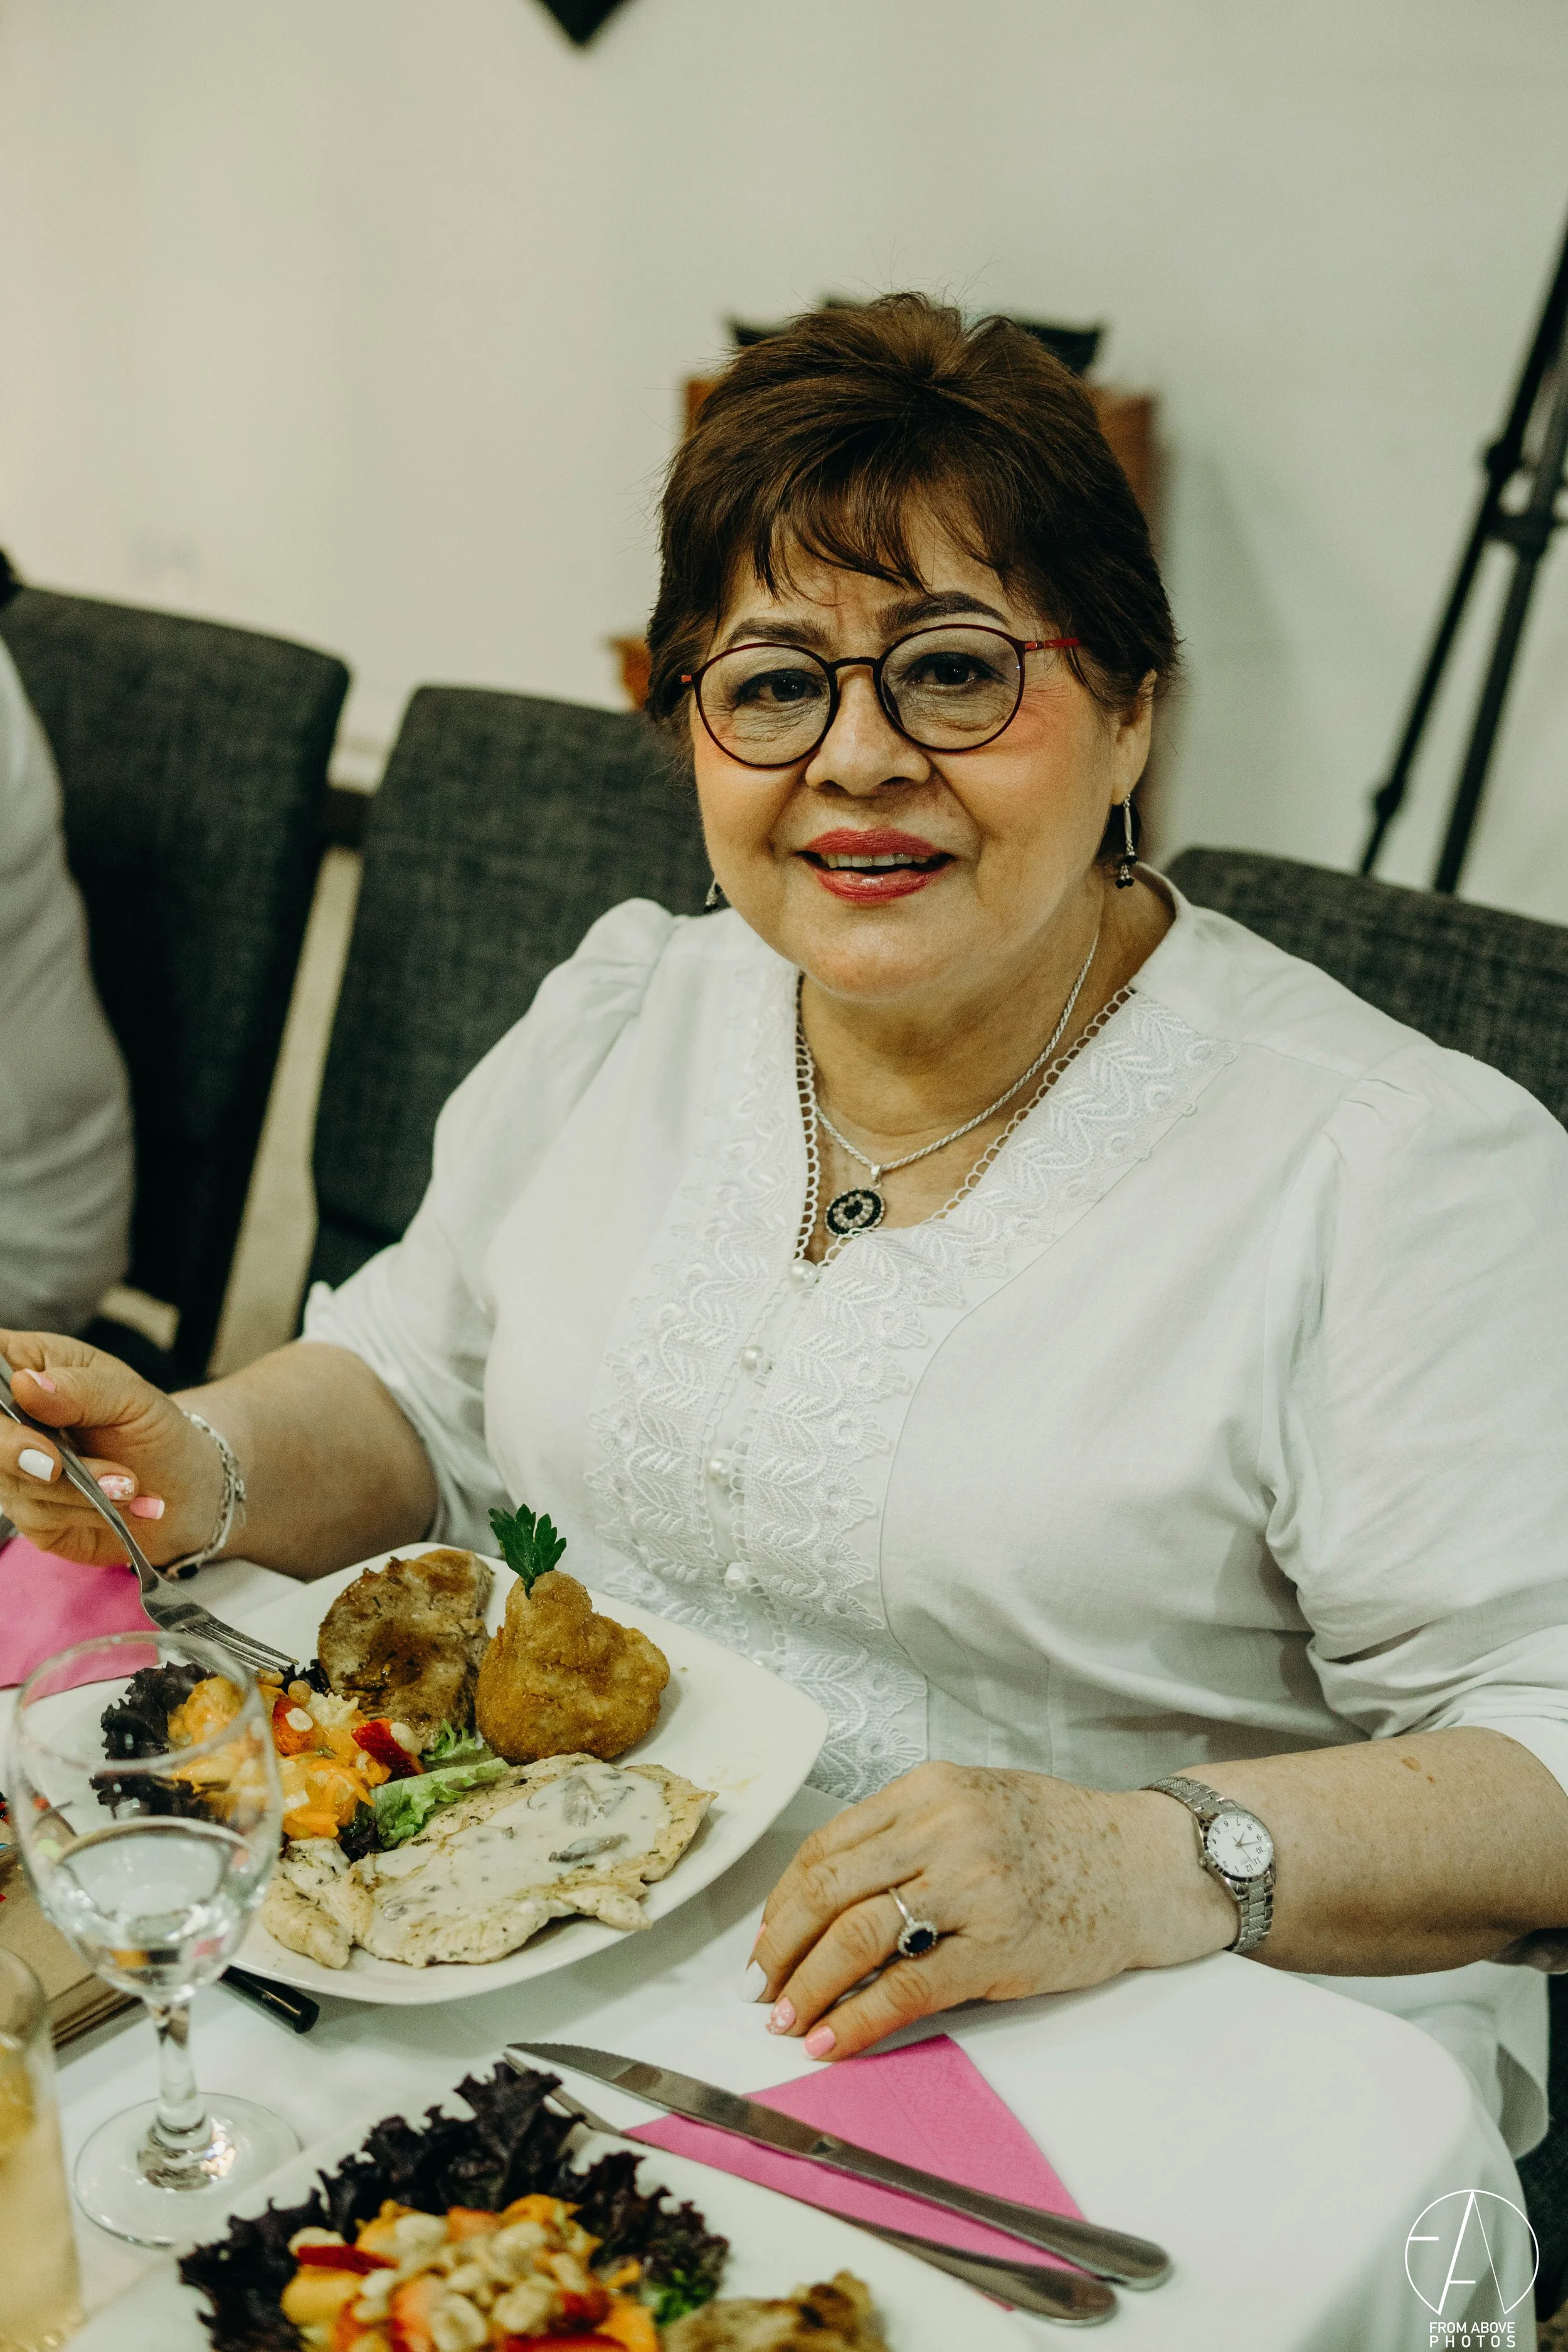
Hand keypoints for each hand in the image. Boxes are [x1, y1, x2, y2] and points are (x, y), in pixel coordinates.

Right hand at [0, 1330, 222, 1567]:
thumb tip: (25, 1383)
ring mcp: (11, 1468)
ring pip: (11, 1479)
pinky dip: (88, 1510)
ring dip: (76, 1487)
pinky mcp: (28, 1514)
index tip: (17, 1392)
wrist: (183, 1489)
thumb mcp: (130, 1395)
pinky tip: (130, 1504)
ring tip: (130, 1484)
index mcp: (26, 1365)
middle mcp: (9, 1417)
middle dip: (12, 1450)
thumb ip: (80, 1388)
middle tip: (55, 1465)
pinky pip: (38, 1515)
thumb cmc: (152, 1426)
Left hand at [749, 1760, 1235, 2060]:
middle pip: (828, 1889)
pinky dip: (857, 2021)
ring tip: (782, 2020)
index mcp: (930, 1790)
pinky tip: (830, 2042)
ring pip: (857, 1937)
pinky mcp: (998, 1948)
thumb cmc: (1059, 1836)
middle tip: (756, 1986)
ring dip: (807, 1986)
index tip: (763, 1937)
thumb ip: (907, 1834)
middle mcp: (945, 1829)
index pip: (827, 1845)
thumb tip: (826, 1896)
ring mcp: (972, 1887)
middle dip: (778, 1945)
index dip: (782, 1899)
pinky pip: (907, 1989)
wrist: (1145, 1865)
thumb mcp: (975, 1802)